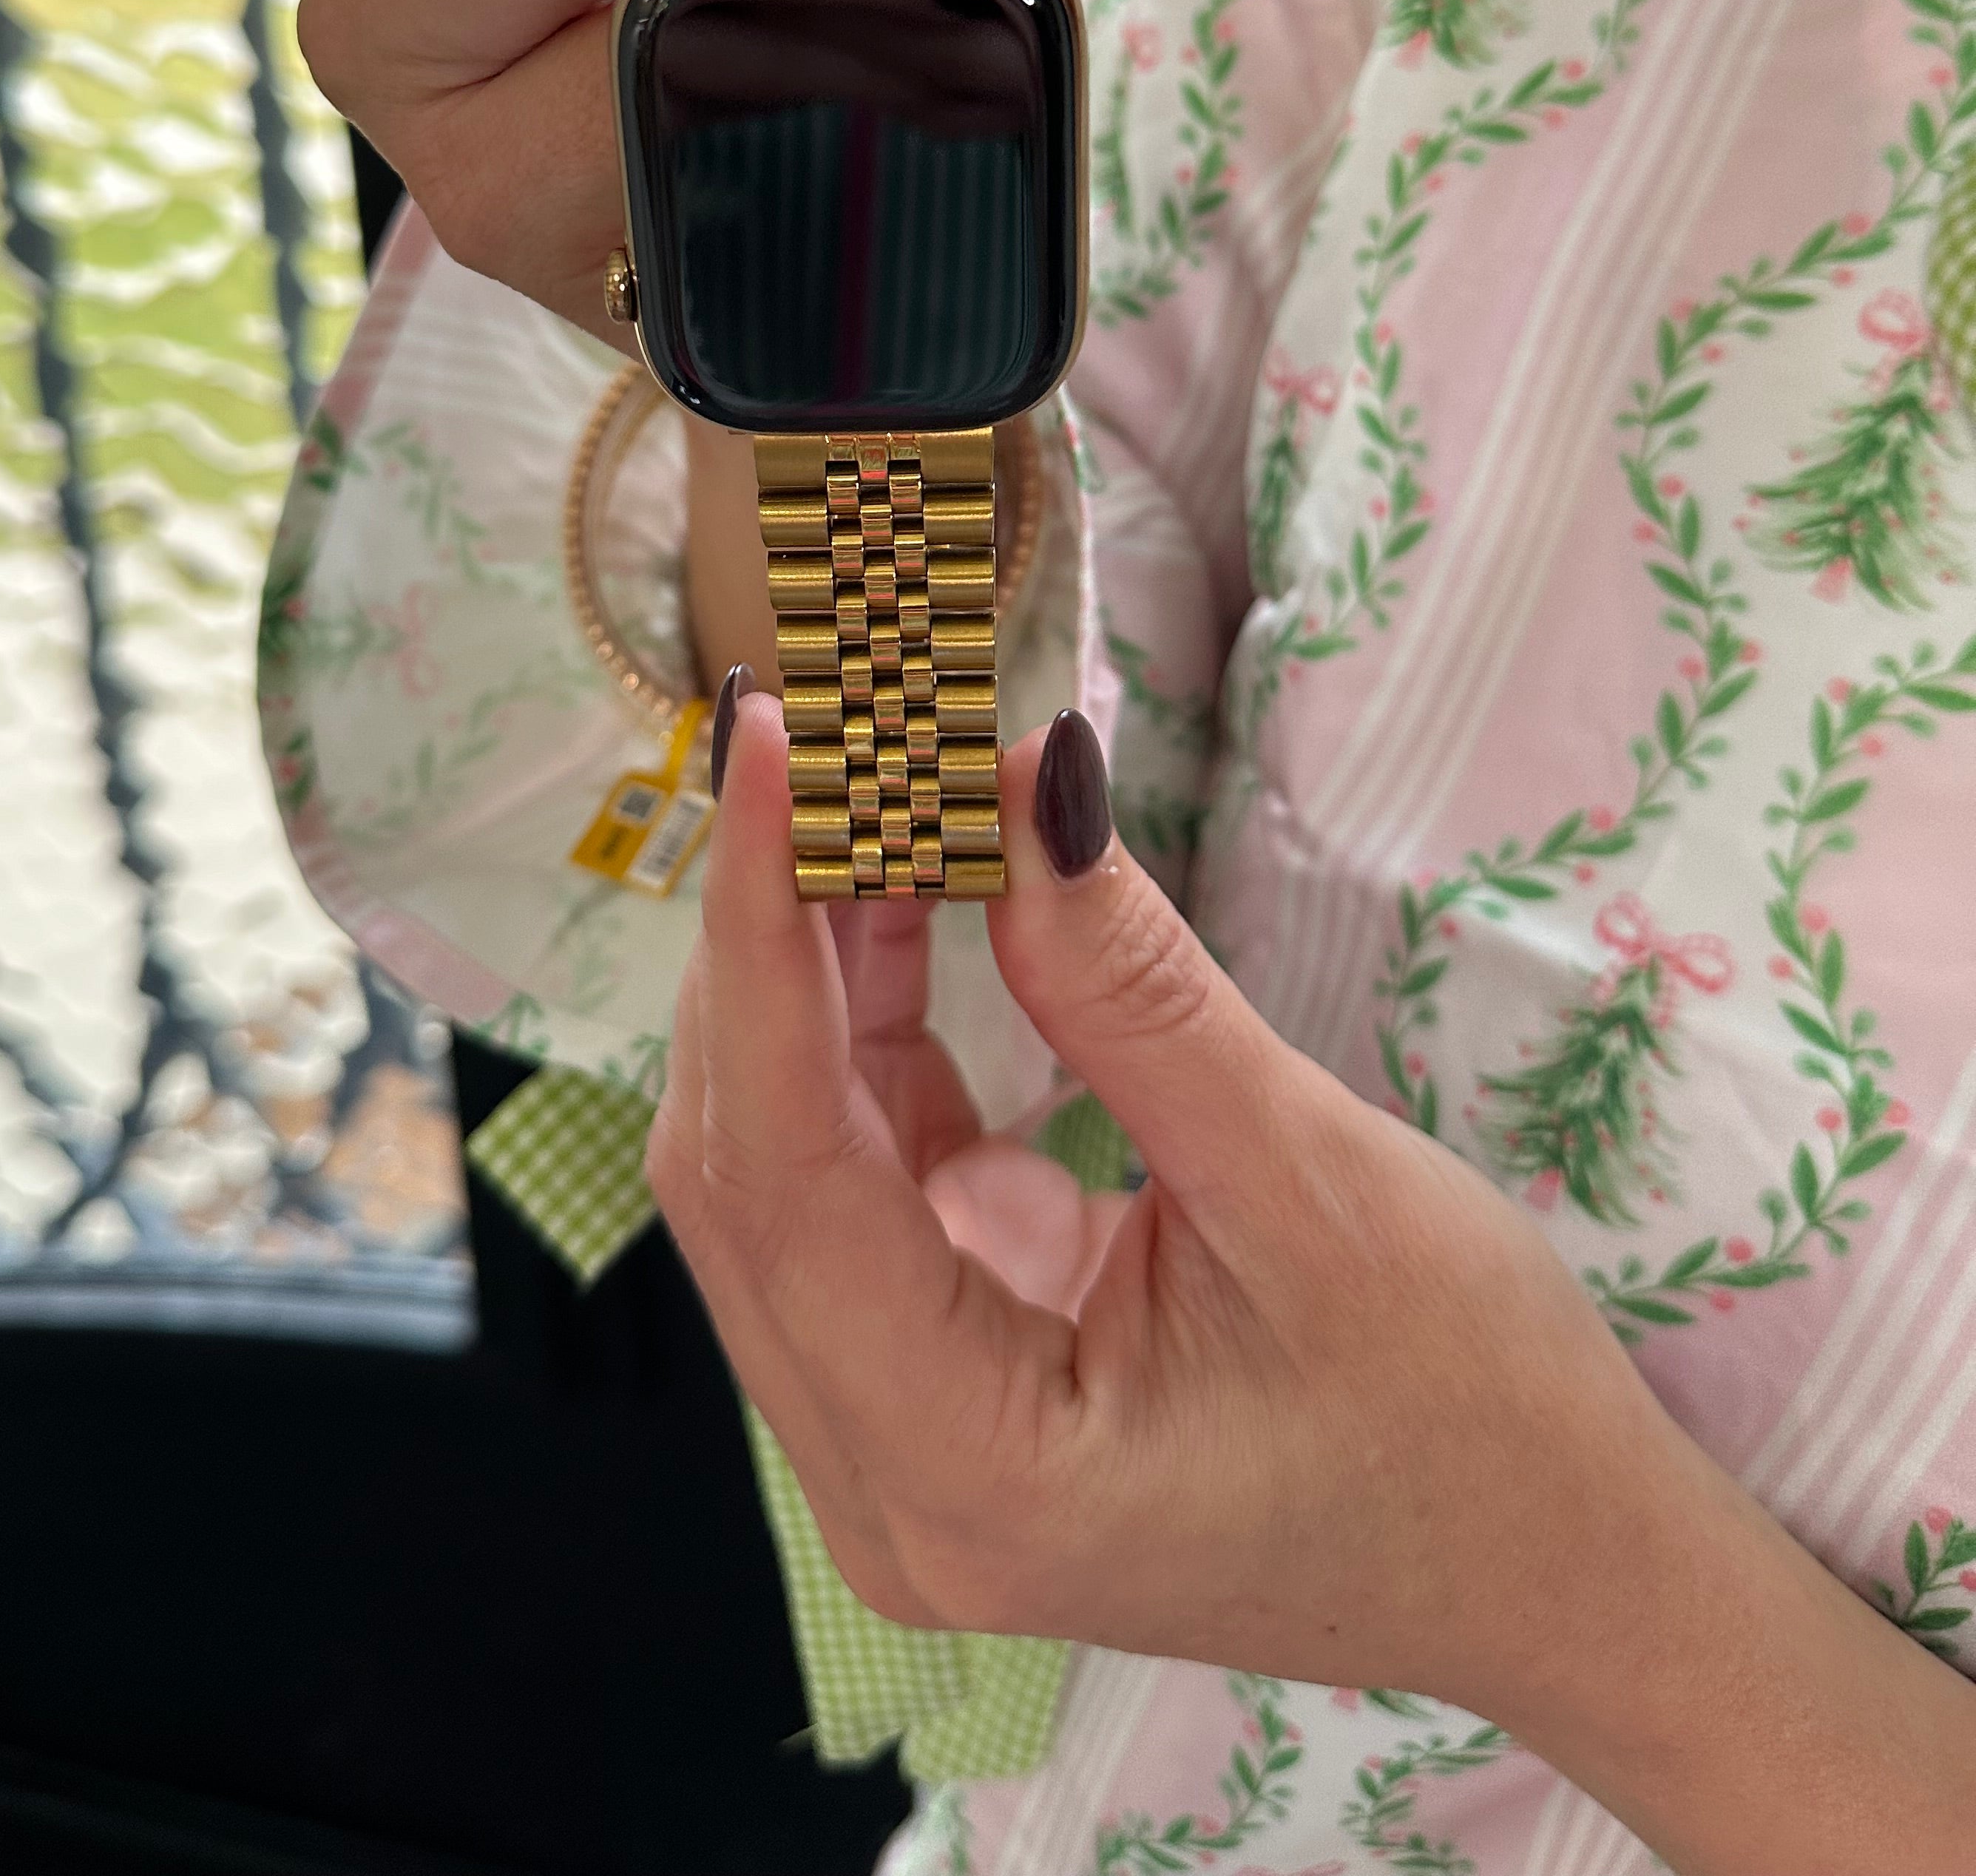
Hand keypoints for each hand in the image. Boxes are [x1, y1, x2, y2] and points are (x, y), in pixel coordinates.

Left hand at [651, 692, 1662, 1698]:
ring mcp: (913, 1433)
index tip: (771, 747)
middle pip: (751, 1168)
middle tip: (822, 735)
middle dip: (772, 939)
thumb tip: (1021, 788)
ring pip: (792, 1162)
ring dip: (816, 970)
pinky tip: (912, 893)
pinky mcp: (954, 1372)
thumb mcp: (1311, 1182)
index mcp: (968, 1473)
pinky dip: (877, 1029)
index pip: (781, 1171)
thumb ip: (1131, 992)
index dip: (757, 941)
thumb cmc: (1472, 1420)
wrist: (1560, 1576)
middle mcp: (894, 1481)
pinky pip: (867, 1176)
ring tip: (864, 785)